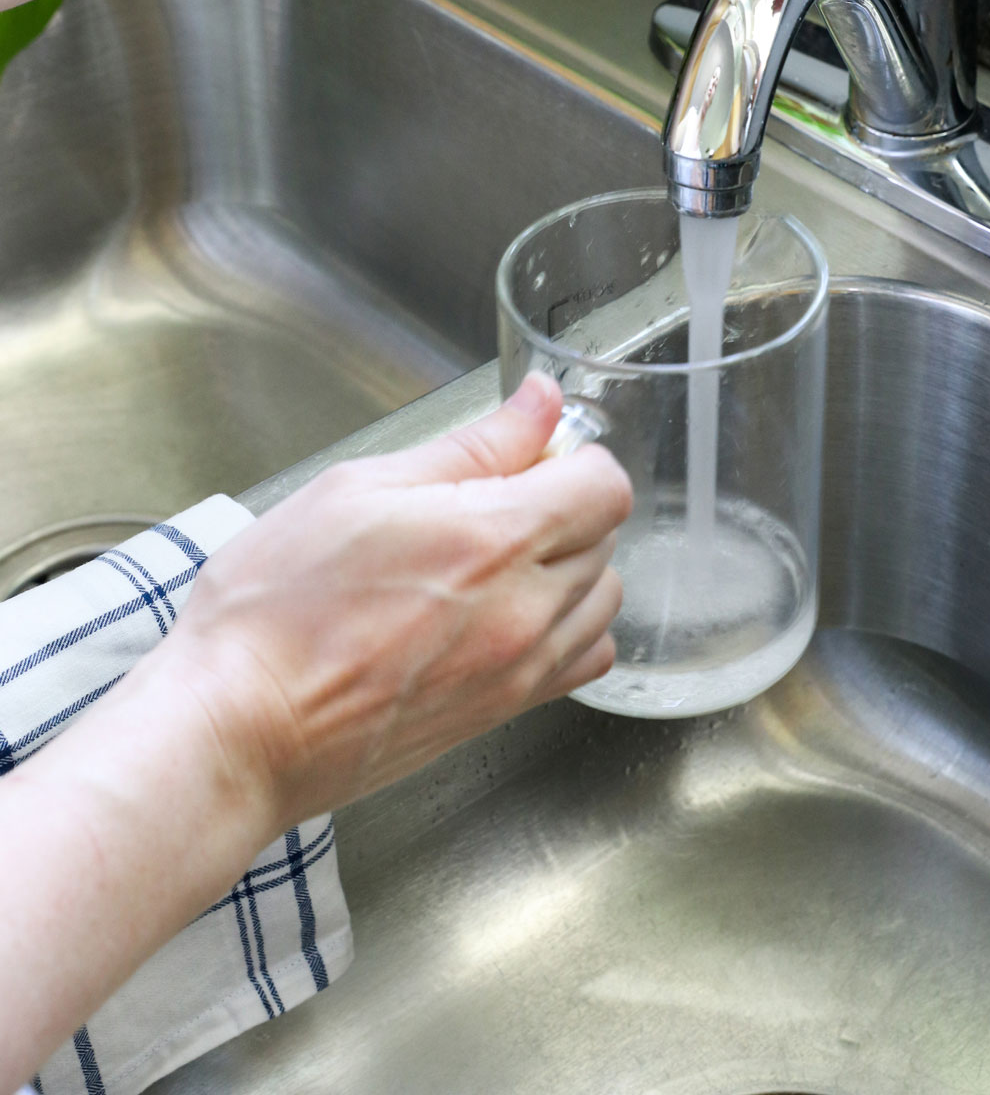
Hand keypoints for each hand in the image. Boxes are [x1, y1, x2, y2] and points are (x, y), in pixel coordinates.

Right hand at [158, 374, 630, 830]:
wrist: (239, 728)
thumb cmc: (274, 610)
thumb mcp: (359, 488)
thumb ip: (471, 445)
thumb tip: (538, 403)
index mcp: (493, 539)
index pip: (605, 485)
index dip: (573, 456)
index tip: (532, 454)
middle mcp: (523, 610)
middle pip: (607, 538)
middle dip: (566, 505)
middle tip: (493, 500)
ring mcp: (518, 669)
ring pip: (602, 602)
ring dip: (571, 568)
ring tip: (497, 560)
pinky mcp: (500, 713)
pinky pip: (581, 662)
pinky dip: (567, 630)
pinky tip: (509, 614)